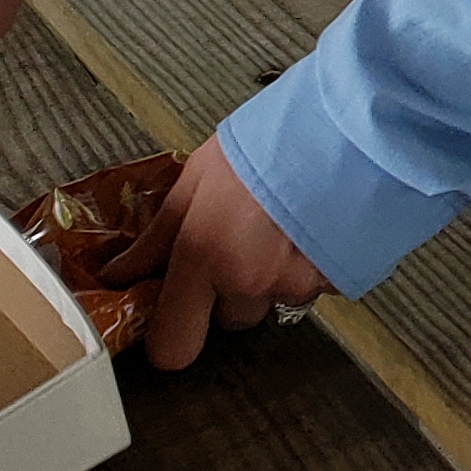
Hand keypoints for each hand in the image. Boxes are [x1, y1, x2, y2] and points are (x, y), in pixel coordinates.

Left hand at [116, 135, 327, 368]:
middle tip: (246, 241)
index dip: (172, 338)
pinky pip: (316, 285)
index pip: (173, 348)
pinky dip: (315, 264)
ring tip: (289, 224)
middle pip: (231, 318)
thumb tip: (118, 275)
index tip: (175, 314)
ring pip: (275, 300)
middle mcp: (248, 283)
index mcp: (204, 258)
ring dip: (276, 276)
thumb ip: (158, 235)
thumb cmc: (267, 141)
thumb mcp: (197, 177)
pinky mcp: (340, 279)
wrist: (352, 122)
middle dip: (233, 290)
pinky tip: (319, 224)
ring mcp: (297, 285)